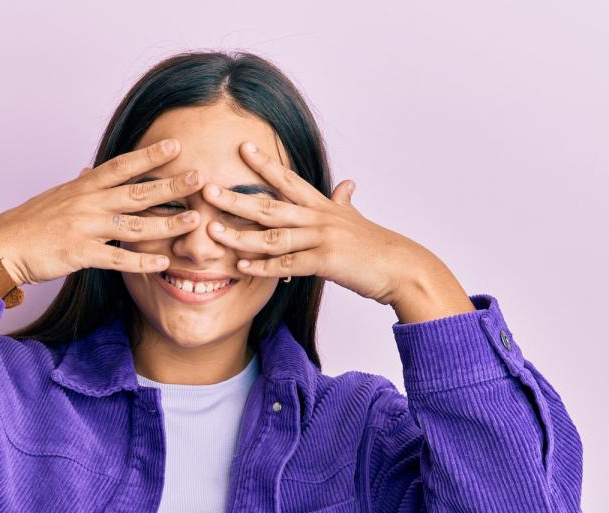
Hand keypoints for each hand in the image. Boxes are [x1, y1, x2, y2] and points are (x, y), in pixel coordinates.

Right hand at [0, 139, 210, 285]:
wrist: (2, 247)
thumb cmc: (30, 224)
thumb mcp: (57, 197)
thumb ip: (80, 186)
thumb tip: (90, 171)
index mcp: (84, 187)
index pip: (122, 166)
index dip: (149, 155)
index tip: (175, 145)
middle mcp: (88, 203)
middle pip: (137, 192)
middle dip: (171, 185)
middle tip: (200, 177)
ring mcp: (85, 228)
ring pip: (134, 225)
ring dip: (166, 224)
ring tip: (194, 221)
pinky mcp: (80, 254)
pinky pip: (117, 258)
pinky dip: (142, 262)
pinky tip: (163, 263)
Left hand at [200, 141, 447, 306]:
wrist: (401, 268)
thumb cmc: (376, 247)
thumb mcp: (356, 219)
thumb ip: (344, 201)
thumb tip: (348, 183)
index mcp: (323, 206)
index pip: (288, 179)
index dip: (265, 164)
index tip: (242, 148)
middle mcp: (319, 218)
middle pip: (270, 204)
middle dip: (236, 198)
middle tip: (207, 190)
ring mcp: (322, 239)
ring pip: (273, 236)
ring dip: (240, 235)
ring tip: (213, 232)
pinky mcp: (326, 262)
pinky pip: (288, 264)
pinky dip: (263, 267)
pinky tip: (242, 265)